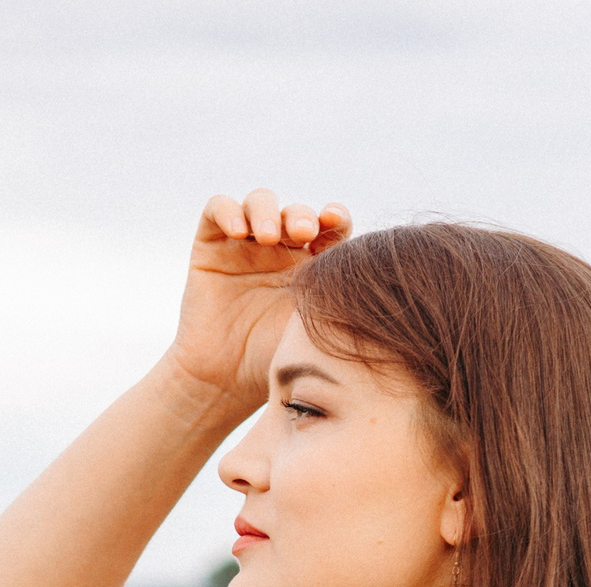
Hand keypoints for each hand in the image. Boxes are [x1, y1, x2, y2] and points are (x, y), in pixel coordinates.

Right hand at [164, 189, 351, 410]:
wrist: (224, 381)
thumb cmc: (273, 360)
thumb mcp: (315, 326)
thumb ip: (339, 295)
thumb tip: (380, 272)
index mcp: (311, 265)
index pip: (329, 226)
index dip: (335, 216)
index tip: (336, 221)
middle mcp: (279, 250)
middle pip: (296, 211)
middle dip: (302, 216)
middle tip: (305, 233)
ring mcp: (244, 245)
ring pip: (260, 202)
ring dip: (268, 211)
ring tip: (269, 237)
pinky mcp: (210, 246)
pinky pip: (218, 209)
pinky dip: (229, 211)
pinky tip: (239, 231)